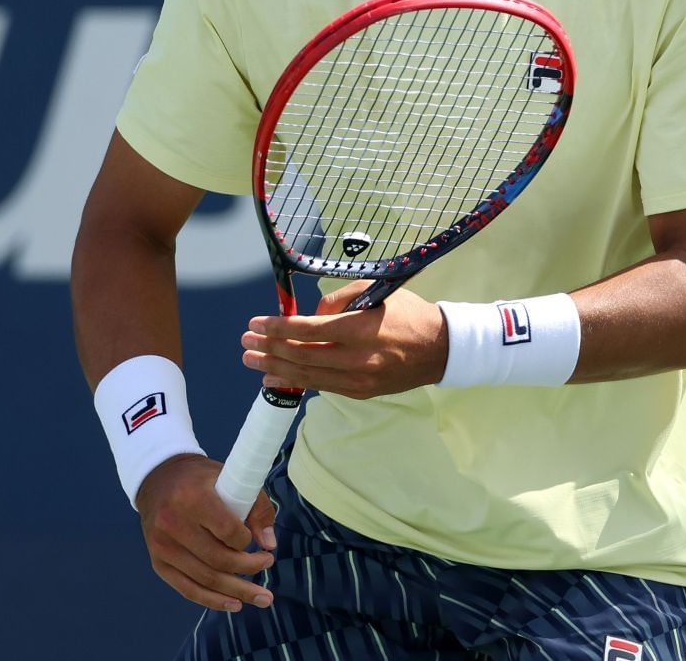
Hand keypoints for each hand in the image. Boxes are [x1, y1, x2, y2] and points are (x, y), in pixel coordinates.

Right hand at [134, 454, 278, 612]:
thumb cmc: (201, 480)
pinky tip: (234, 604)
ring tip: (262, 597)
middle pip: (218, 560)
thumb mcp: (231, 478)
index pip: (227, 531)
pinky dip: (213, 600)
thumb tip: (269, 544)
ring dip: (237, 592)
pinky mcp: (158, 563)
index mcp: (193, 499)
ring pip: (205, 579)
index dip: (247, 541)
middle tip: (267, 564)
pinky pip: (188, 589)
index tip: (255, 540)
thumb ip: (256, 508)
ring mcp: (162, 547)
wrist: (158, 480)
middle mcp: (173, 524)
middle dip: (249, 568)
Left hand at [242, 280, 448, 398]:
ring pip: (307, 375)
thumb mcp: (375, 292)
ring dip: (274, 367)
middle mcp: (356, 359)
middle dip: (269, 347)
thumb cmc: (408, 313)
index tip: (257, 322)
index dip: (278, 327)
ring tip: (251, 360)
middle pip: (301, 355)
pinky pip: (321, 386)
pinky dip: (295, 380)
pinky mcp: (360, 392)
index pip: (308, 330)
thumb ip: (338, 299)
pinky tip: (276, 375)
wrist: (440, 348)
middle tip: (245, 340)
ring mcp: (358, 380)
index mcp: (360, 329)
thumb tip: (310, 313)